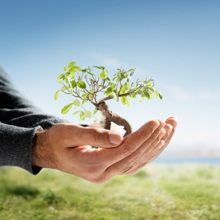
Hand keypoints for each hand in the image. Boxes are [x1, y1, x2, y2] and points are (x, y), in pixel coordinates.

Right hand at [32, 118, 176, 182]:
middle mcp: (103, 174)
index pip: (124, 150)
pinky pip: (134, 162)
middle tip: (170, 122)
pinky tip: (159, 140)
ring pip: (138, 162)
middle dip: (154, 139)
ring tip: (170, 128)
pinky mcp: (110, 170)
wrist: (50, 153)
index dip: (142, 135)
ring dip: (156, 145)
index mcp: (92, 165)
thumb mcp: (69, 133)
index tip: (157, 121)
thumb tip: (120, 137)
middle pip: (135, 157)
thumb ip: (93, 135)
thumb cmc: (57, 140)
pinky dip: (148, 151)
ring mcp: (108, 175)